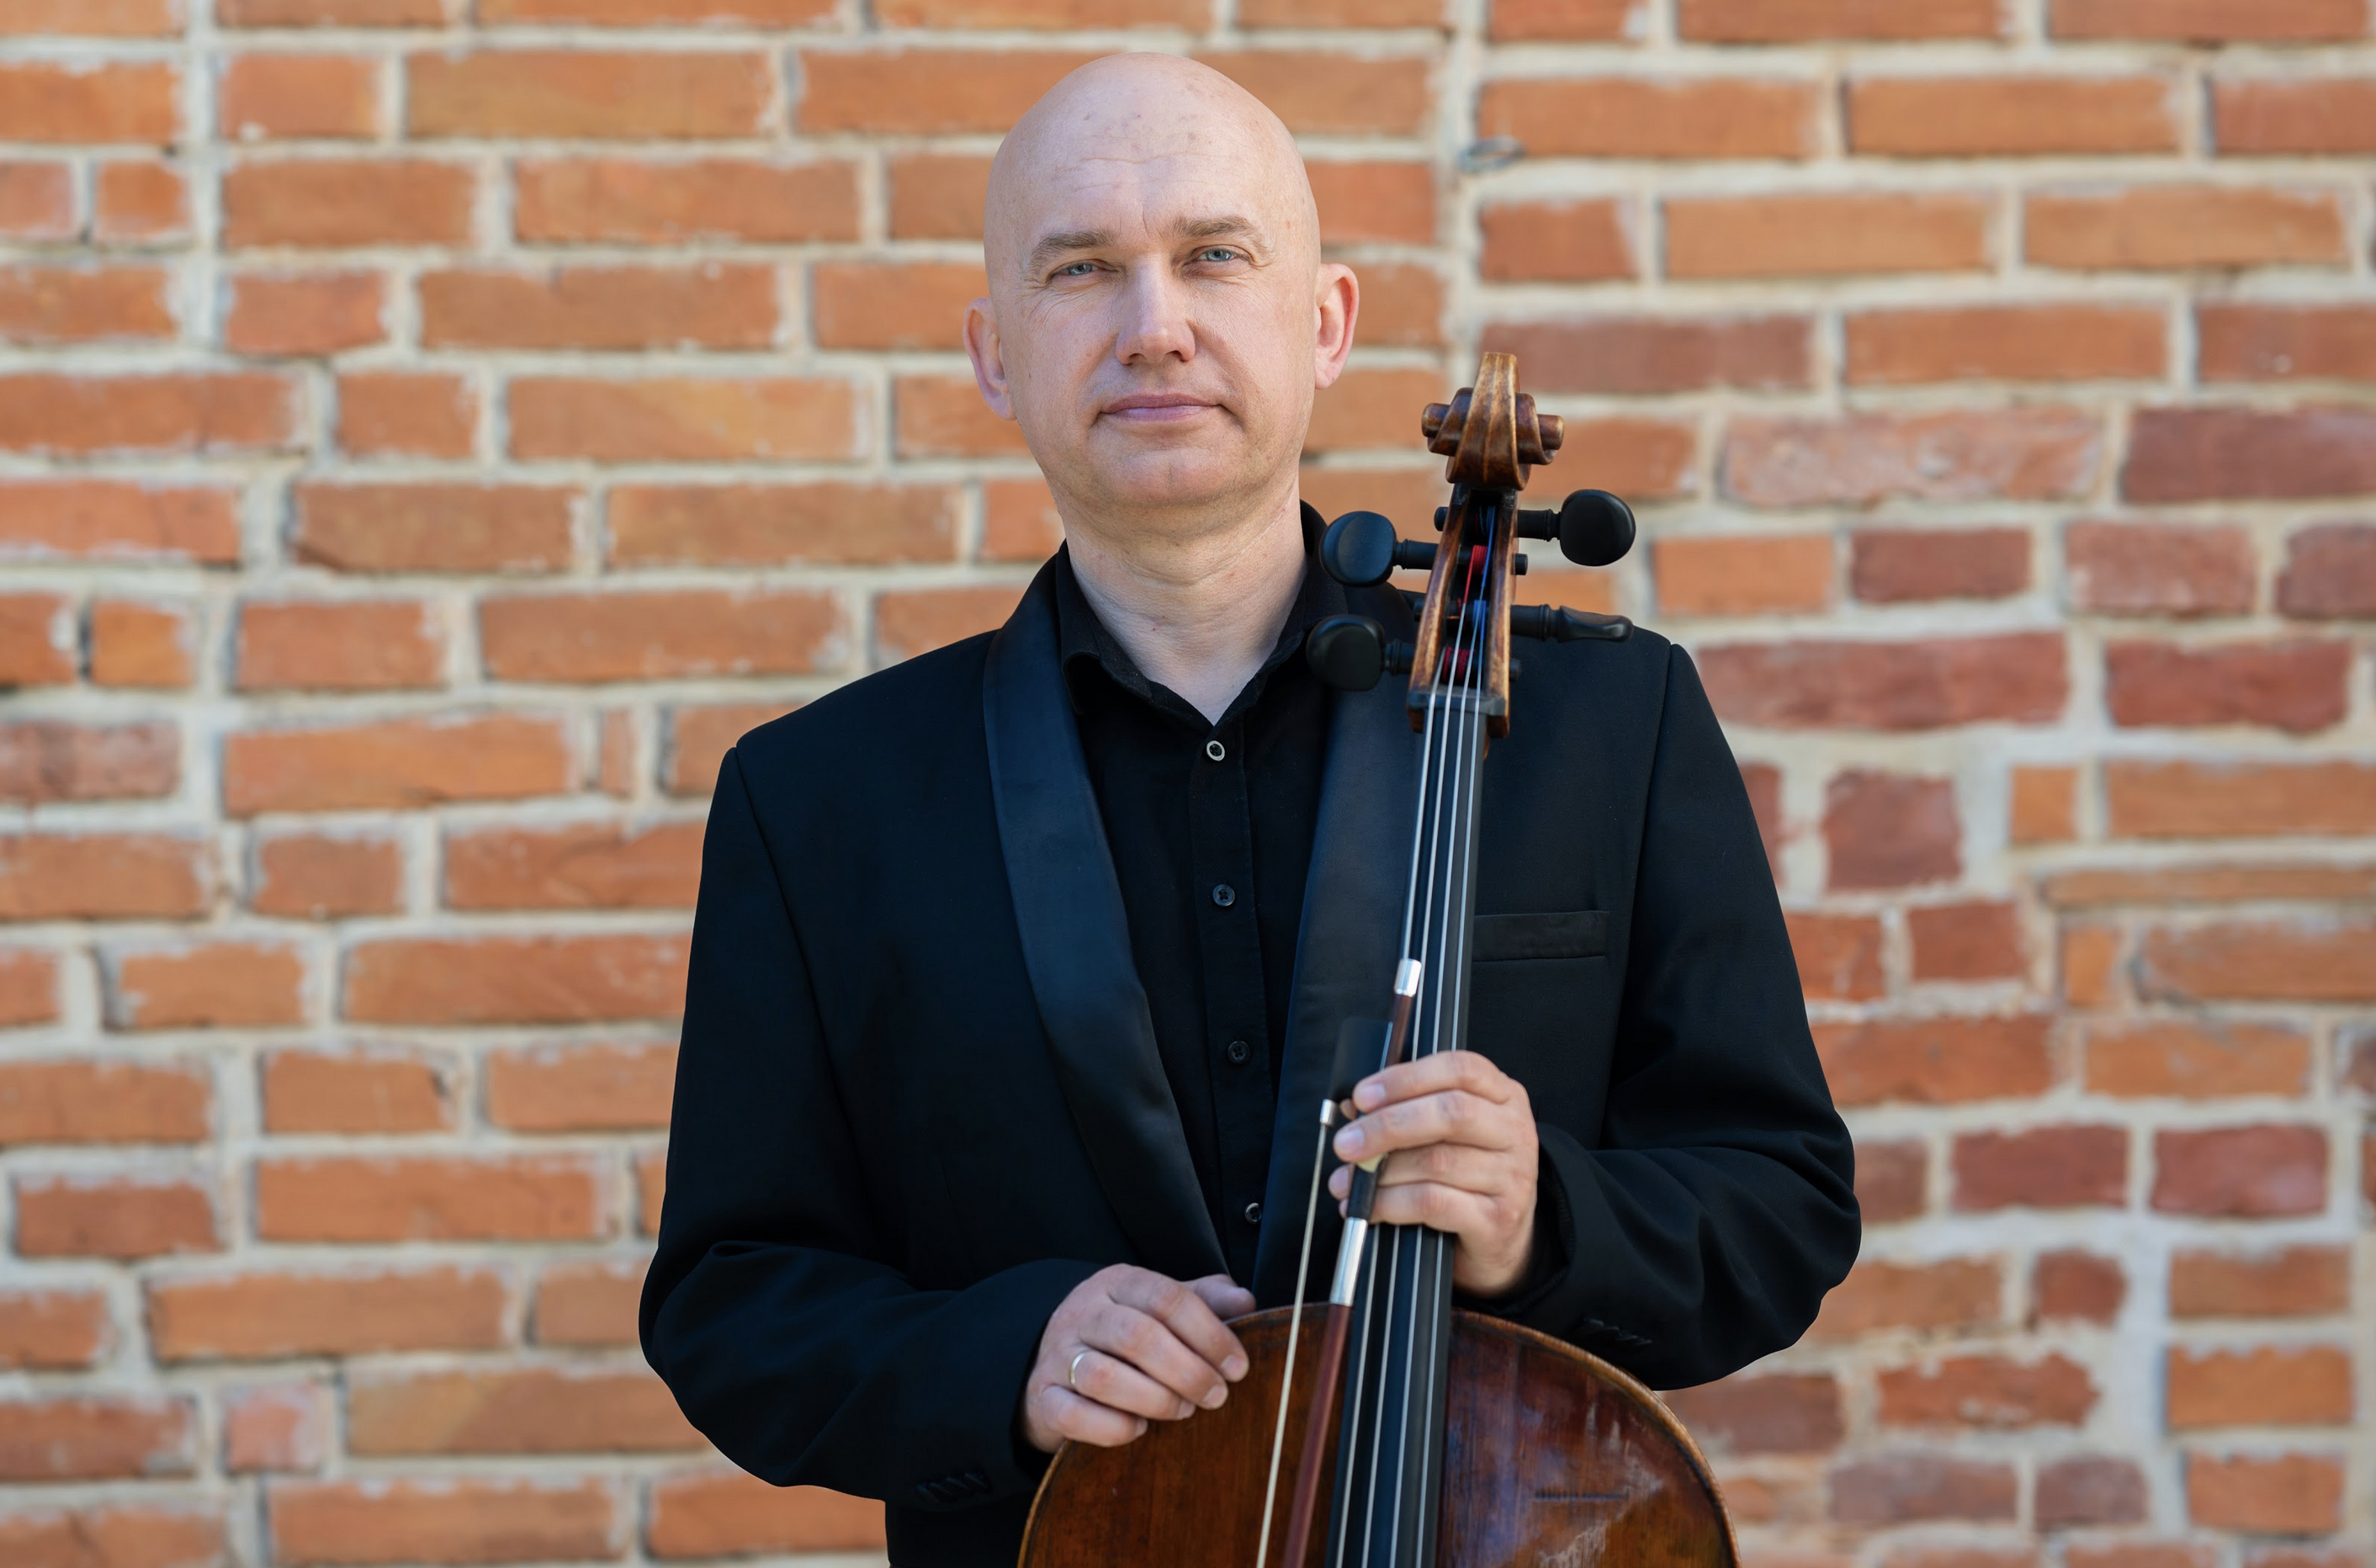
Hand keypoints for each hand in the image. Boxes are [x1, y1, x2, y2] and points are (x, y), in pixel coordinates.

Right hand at [1020, 1266, 1255, 1452]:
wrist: (1052, 1361)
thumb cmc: (1123, 1334)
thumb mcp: (1161, 1307)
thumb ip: (1205, 1299)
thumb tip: (1245, 1300)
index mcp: (1118, 1283)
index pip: (1166, 1297)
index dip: (1208, 1333)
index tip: (1237, 1366)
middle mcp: (1084, 1313)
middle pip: (1136, 1335)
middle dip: (1186, 1371)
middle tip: (1216, 1396)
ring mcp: (1058, 1355)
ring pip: (1103, 1376)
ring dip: (1154, 1399)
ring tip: (1182, 1411)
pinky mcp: (1043, 1397)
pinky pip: (1074, 1415)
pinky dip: (1113, 1427)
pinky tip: (1138, 1429)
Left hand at [1329, 1050, 1538, 1297]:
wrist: (1501, 1236)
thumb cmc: (1467, 1174)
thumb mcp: (1445, 1133)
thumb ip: (1407, 1111)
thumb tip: (1354, 1110)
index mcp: (1503, 1095)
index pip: (1459, 1069)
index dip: (1406, 1079)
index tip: (1363, 1096)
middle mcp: (1513, 1131)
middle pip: (1451, 1113)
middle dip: (1388, 1125)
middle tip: (1347, 1143)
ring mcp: (1511, 1176)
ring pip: (1437, 1161)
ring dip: (1382, 1172)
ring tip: (1351, 1181)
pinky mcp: (1498, 1217)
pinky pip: (1435, 1203)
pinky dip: (1392, 1203)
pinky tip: (1371, 1206)